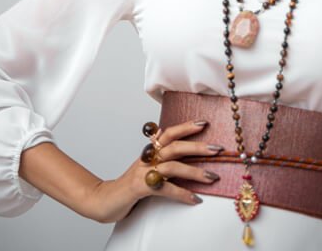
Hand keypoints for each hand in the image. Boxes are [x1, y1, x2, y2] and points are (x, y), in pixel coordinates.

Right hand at [87, 120, 222, 222]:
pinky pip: (165, 189)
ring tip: (212, 176)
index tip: (204, 122)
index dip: (186, 126)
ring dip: (195, 171)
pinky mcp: (140, 188)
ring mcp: (143, 171)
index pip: (169, 133)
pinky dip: (182, 193)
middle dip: (198, 146)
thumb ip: (157, 154)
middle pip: (175, 145)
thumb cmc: (128, 184)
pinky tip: (195, 198)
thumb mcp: (144, 166)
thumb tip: (166, 137)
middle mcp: (147, 158)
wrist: (103, 200)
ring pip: (173, 166)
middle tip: (218, 149)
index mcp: (150, 151)